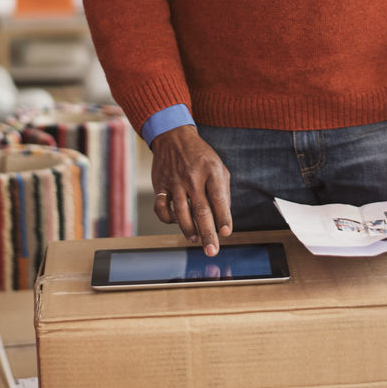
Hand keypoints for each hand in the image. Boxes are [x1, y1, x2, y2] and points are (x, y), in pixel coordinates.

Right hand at [150, 125, 231, 255]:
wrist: (174, 137)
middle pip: (201, 210)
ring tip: (195, 240)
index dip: (223, 217)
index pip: (219, 198)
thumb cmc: (200, 156)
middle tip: (212, 250)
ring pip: (181, 212)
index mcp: (211, 170)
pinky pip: (161, 208)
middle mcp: (193, 176)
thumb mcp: (218, 167)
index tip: (226, 233)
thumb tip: (223, 219)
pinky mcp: (160, 184)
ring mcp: (175, 180)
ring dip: (189, 230)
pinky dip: (168, 219)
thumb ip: (222, 192)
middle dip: (207, 233)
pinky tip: (176, 222)